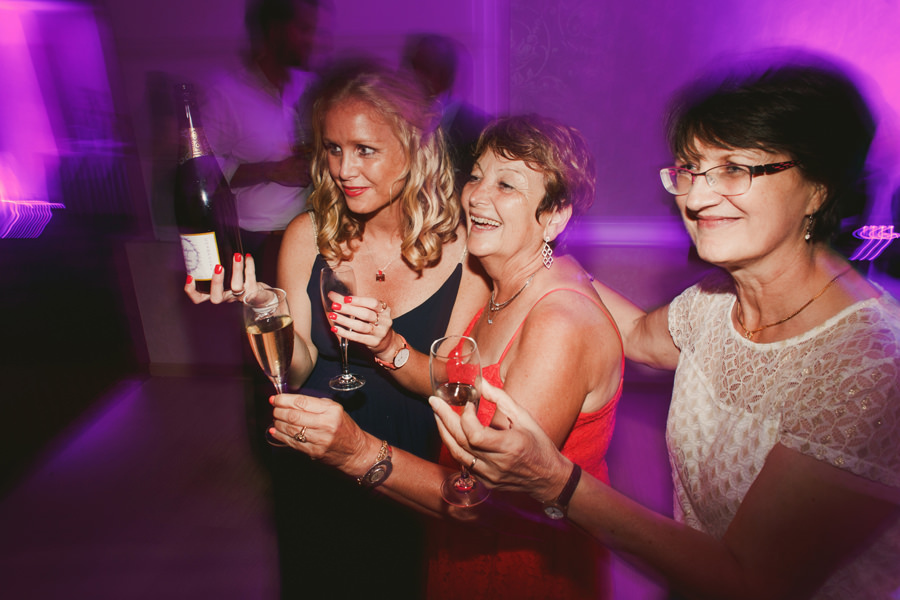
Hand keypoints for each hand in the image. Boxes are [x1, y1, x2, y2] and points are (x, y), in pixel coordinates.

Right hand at [184, 253, 260, 303]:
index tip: (190, 276)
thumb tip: (208, 245)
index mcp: (217, 293)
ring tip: (237, 255)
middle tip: (218, 267)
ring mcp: (240, 296)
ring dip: (237, 270)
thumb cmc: (242, 284)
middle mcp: (227, 297)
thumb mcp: (227, 277)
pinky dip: (250, 266)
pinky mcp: (253, 291)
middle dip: (215, 282)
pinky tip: (248, 256)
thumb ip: (218, 267)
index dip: (192, 291)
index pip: (199, 299)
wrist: (262, 296)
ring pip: (236, 287)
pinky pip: (251, 278)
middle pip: (216, 298)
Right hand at [268, 155, 311, 187]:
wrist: (275, 171)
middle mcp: (303, 168)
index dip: (315, 167)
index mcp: (302, 161)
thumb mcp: (293, 158)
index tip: (314, 169)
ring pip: (311, 179)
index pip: (314, 165)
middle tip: (312, 175)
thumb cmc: (283, 164)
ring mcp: (301, 176)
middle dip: (314, 174)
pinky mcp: (298, 182)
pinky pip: (306, 184)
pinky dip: (306, 184)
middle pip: (314, 172)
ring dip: (310, 179)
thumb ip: (301, 157)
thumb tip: (307, 155)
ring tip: (307, 179)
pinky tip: (304, 183)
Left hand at [269, 392, 373, 474]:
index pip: (302, 402)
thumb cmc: (344, 428)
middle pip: (294, 416)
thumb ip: (315, 405)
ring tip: (275, 419)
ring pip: (291, 429)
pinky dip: (281, 436)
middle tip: (273, 408)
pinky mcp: (314, 452)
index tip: (276, 398)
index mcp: (331, 410)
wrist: (355, 451)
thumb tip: (290, 401)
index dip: (284, 400)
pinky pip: (293, 442)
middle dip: (279, 411)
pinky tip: (275, 431)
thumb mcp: (335, 410)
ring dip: (278, 423)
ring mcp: (320, 439)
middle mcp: (326, 424)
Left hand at [325, 295, 396, 354]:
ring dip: (345, 321)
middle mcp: (384, 320)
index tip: (345, 299)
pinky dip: (345, 333)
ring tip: (333, 316)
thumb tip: (332, 295)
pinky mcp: (374, 342)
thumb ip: (351, 303)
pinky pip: (357, 337)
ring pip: (361, 326)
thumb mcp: (368, 311)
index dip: (359, 300)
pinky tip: (336, 329)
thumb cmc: (374, 323)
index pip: (373, 303)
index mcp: (384, 310)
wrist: (387, 342)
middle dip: (349, 309)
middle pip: (366, 314)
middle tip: (335, 306)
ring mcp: (380, 332)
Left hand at [430, 380, 569, 502]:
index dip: (466, 417)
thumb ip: (501, 399)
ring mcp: (490, 476)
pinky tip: (451, 433)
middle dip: (444, 420)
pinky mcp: (486, 482)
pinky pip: (464, 463)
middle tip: (434, 402)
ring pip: (457, 455)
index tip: (468, 404)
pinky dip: (455, 446)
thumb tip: (480, 383)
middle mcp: (497, 464)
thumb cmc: (539, 444)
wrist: (548, 478)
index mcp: (509, 446)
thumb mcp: (524, 417)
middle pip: (461, 443)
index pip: (475, 435)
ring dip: (444, 433)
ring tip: (437, 415)